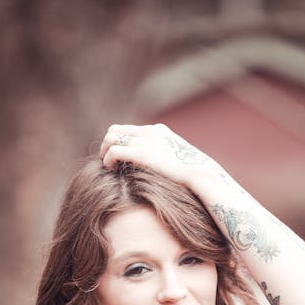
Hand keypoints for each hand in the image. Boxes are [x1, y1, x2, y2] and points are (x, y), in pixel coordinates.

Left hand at [99, 123, 217, 185]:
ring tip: (106, 165)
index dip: (121, 141)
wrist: (200, 174)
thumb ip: (170, 160)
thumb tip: (171, 170)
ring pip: (111, 138)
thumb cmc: (195, 174)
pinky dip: (108, 160)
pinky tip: (110, 170)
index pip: (131, 129)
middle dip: (108, 144)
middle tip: (107, 160)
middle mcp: (149, 132)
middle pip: (116, 129)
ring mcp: (144, 141)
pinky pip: (113, 151)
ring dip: (104, 151)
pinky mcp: (139, 153)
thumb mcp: (183, 162)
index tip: (119, 156)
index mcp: (159, 131)